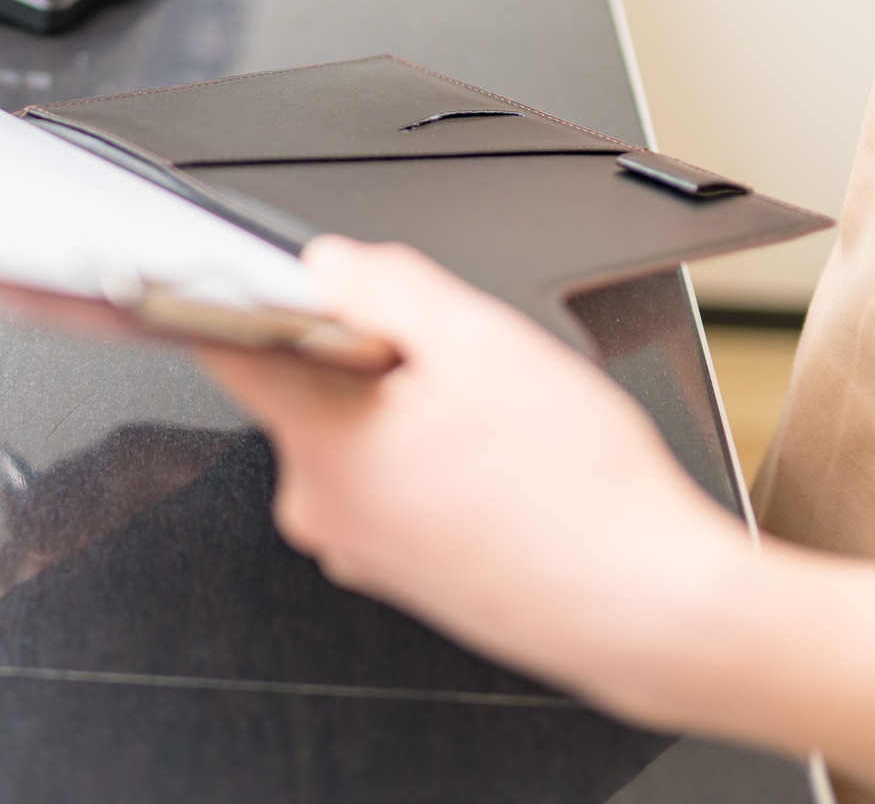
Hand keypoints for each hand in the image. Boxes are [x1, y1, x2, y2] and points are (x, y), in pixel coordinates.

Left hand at [198, 236, 754, 721]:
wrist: (647, 610)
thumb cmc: (577, 493)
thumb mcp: (483, 343)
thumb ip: (388, 285)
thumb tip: (327, 264)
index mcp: (322, 439)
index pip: (228, 348)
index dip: (231, 297)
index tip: (248, 278)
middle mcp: (320, 506)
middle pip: (308, 388)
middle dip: (369, 360)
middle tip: (454, 368)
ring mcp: (357, 548)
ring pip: (356, 440)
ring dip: (405, 416)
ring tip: (490, 430)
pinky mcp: (397, 573)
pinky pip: (390, 490)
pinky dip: (428, 467)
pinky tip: (495, 471)